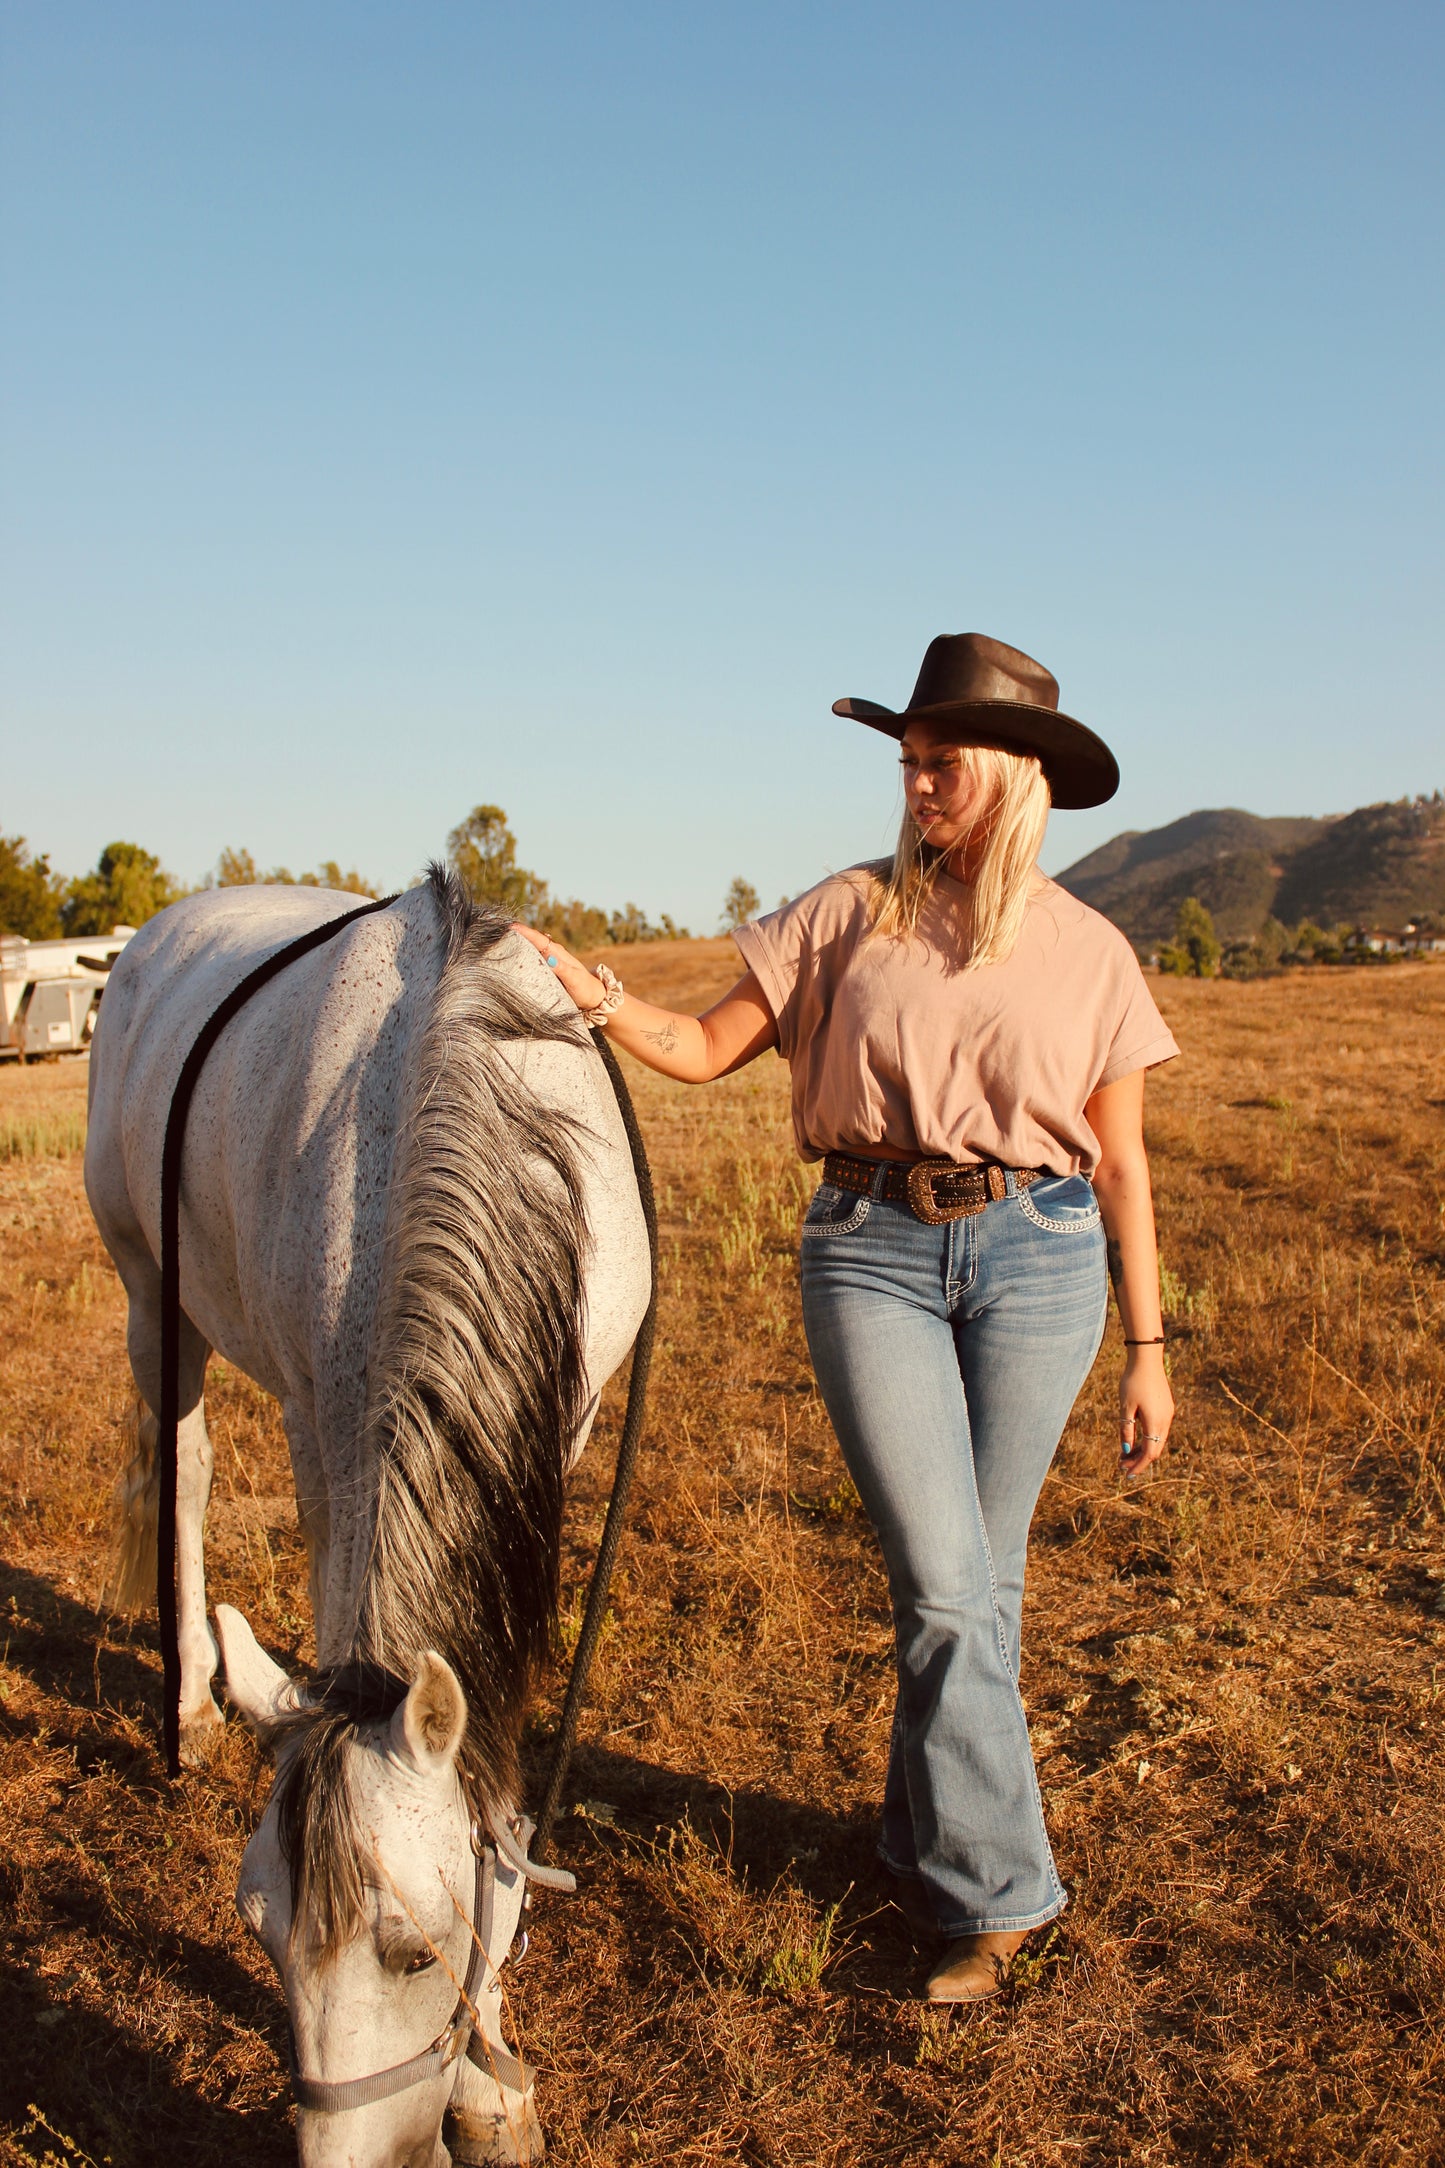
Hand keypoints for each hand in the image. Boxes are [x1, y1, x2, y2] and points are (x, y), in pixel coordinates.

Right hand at [510, 924, 605, 1013]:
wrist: (594, 998)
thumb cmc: (585, 989)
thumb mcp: (574, 979)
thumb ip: (562, 969)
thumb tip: (550, 959)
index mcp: (558, 953)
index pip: (538, 939)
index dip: (524, 932)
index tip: (509, 926)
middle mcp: (552, 954)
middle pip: (532, 940)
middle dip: (517, 934)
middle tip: (498, 930)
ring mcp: (550, 962)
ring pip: (532, 949)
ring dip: (518, 943)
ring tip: (501, 940)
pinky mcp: (548, 970)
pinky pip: (533, 959)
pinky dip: (523, 954)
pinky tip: (513, 956)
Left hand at [1119, 1347, 1172, 1480]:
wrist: (1147, 1359)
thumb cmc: (1133, 1381)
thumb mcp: (1125, 1407)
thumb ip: (1126, 1429)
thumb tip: (1126, 1450)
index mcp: (1155, 1422)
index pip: (1149, 1453)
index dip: (1138, 1466)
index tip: (1126, 1474)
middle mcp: (1165, 1420)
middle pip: (1155, 1449)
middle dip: (1139, 1460)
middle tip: (1122, 1465)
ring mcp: (1167, 1413)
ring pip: (1158, 1439)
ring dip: (1143, 1449)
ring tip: (1125, 1454)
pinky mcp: (1166, 1407)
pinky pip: (1159, 1429)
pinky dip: (1148, 1438)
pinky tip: (1135, 1438)